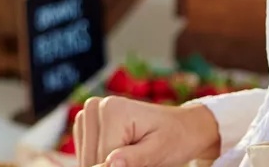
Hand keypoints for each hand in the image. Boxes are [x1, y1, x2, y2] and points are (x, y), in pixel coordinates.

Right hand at [75, 96, 220, 166]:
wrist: (181, 126)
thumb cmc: (174, 138)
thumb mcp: (159, 151)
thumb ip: (134, 159)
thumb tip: (110, 164)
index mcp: (112, 110)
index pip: (102, 159)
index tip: (143, 163)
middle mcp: (95, 107)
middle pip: (91, 160)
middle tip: (140, 160)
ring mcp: (88, 113)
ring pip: (87, 159)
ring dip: (108, 164)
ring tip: (133, 157)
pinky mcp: (87, 123)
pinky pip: (86, 153)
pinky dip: (102, 160)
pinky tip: (121, 154)